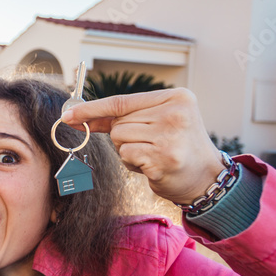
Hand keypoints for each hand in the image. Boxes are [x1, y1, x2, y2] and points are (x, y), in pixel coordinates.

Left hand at [61, 88, 226, 204]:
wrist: (207, 178)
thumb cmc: (177, 146)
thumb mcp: (158, 121)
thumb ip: (124, 116)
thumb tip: (80, 115)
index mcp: (177, 97)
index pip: (122, 101)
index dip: (92, 109)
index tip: (68, 114)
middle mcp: (175, 113)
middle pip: (119, 122)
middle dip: (124, 136)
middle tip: (150, 144)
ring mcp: (170, 136)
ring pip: (119, 138)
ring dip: (128, 150)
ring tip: (153, 154)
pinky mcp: (163, 159)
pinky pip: (126, 156)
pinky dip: (133, 163)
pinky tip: (153, 165)